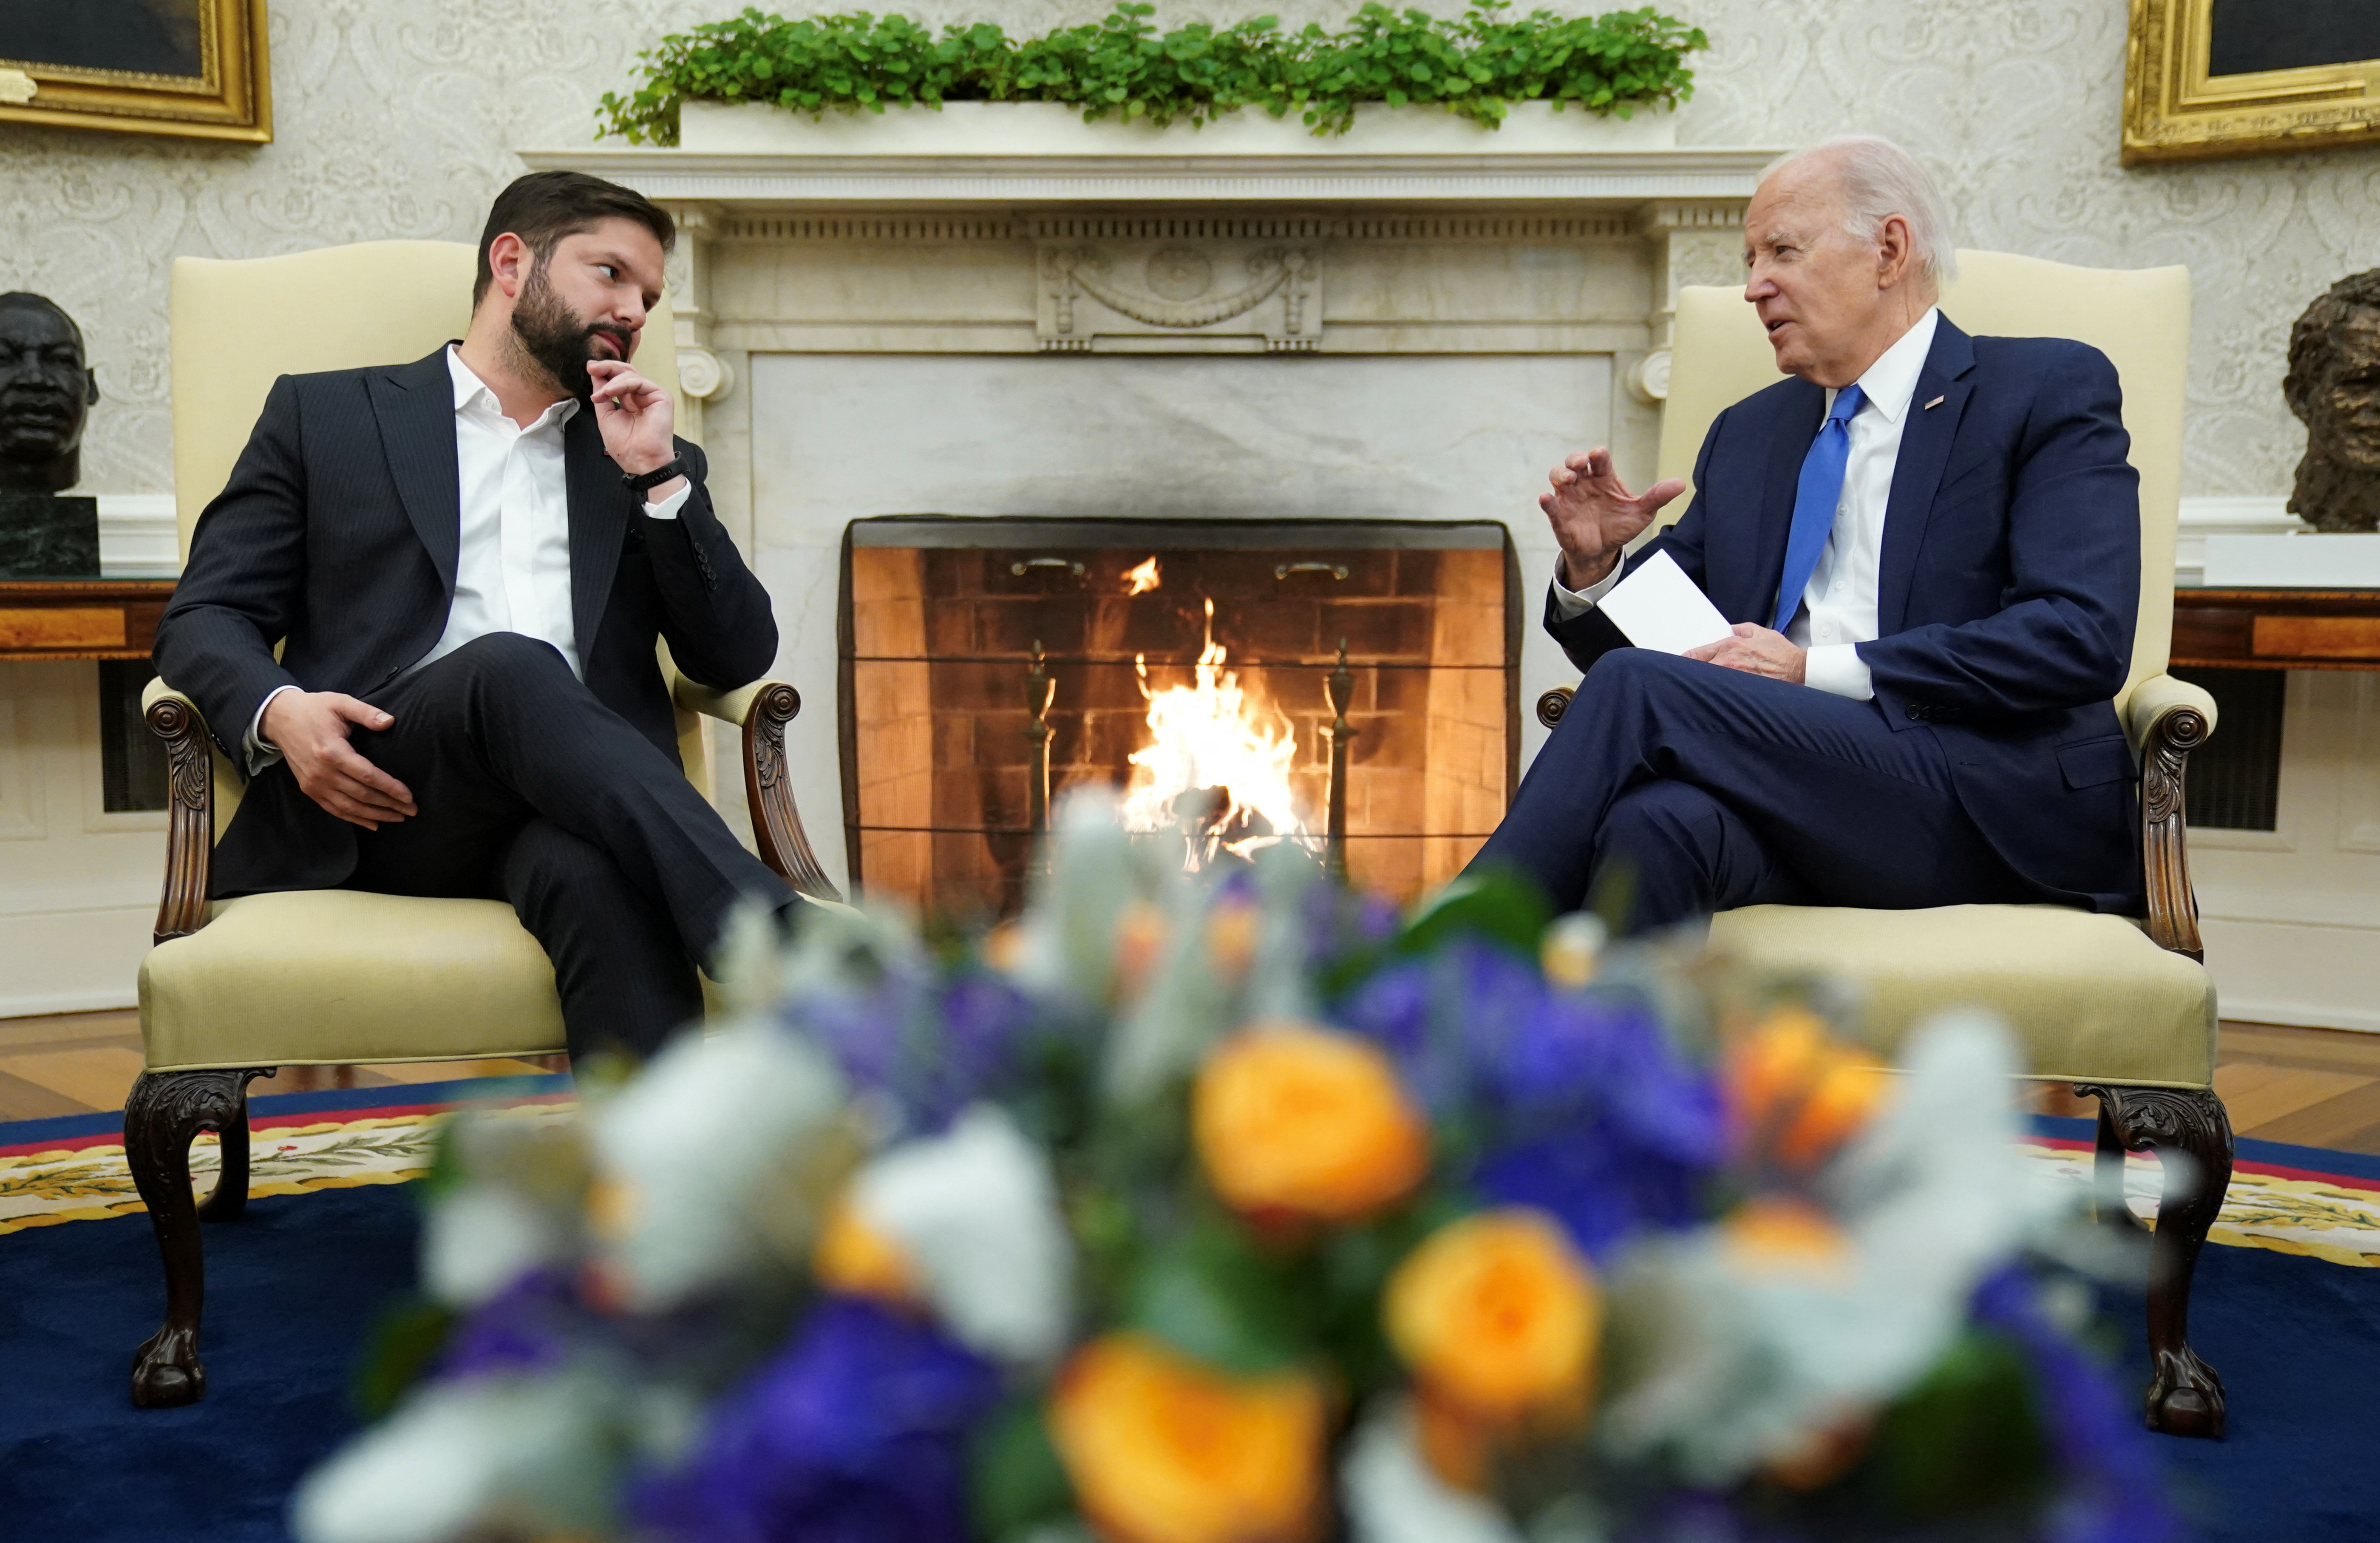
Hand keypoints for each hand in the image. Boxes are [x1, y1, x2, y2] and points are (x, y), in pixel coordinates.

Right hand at [261, 690, 416, 829]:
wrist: (279, 718)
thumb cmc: (314, 708)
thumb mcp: (340, 703)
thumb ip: (366, 712)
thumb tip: (390, 722)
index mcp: (333, 751)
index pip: (368, 776)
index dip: (390, 788)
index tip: (409, 796)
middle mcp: (322, 772)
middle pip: (362, 795)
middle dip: (389, 805)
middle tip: (412, 810)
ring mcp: (314, 784)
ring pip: (349, 807)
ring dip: (375, 815)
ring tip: (397, 818)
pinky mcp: (308, 789)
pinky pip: (333, 809)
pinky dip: (354, 818)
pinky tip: (373, 823)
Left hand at [587, 359, 683, 499]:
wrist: (640, 460)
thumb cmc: (625, 446)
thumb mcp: (606, 416)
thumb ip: (603, 395)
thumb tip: (596, 374)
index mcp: (631, 401)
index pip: (619, 379)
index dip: (605, 372)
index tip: (590, 368)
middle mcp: (642, 396)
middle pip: (626, 371)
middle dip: (607, 367)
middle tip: (592, 367)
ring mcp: (652, 396)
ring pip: (631, 374)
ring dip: (610, 381)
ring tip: (599, 395)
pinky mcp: (661, 397)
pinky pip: (639, 382)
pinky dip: (621, 384)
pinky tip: (608, 392)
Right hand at [1540, 448, 1686, 589]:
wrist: (1603, 552)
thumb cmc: (1620, 527)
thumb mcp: (1642, 513)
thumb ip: (1657, 497)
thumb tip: (1681, 484)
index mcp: (1604, 478)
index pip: (1600, 460)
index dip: (1598, 455)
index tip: (1598, 455)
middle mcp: (1585, 483)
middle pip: (1574, 462)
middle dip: (1575, 459)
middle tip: (1581, 464)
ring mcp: (1569, 497)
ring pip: (1558, 476)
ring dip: (1561, 474)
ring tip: (1569, 479)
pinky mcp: (1559, 515)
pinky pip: (1549, 505)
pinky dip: (1547, 501)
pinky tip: (1546, 498)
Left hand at [1685, 623, 1806, 682]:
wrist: (1799, 670)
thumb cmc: (1782, 653)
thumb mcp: (1760, 632)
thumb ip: (1740, 629)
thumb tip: (1728, 630)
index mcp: (1731, 646)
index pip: (1698, 653)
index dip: (1685, 659)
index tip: (1678, 663)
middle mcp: (1729, 663)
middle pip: (1698, 670)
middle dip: (1690, 673)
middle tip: (1681, 678)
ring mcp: (1734, 679)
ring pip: (1708, 683)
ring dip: (1701, 684)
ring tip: (1695, 688)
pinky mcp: (1741, 692)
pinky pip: (1721, 693)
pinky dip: (1715, 693)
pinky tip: (1713, 696)